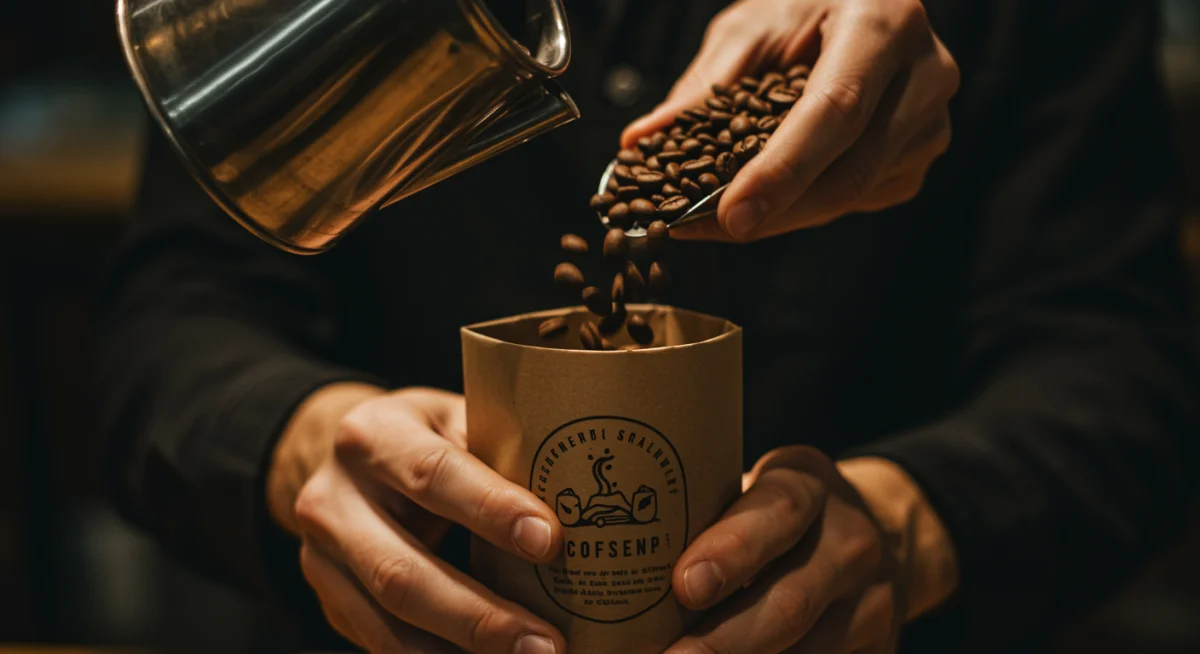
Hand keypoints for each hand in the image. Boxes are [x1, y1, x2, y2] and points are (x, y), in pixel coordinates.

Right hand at [267, 384, 566, 653]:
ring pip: (387, 623)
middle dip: (479, 616)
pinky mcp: (330, 601)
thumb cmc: (425, 436)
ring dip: (462, 652)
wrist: (345, 458)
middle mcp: (333, 499)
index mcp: (372, 436)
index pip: (433, 475)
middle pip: (401, 571)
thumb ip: (499, 452)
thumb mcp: (455, 420)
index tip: (549, 541)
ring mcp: (321, 559)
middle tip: (547, 644)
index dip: (491, 509)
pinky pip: (382, 644)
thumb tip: (580, 503)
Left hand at [621, 0, 958, 241]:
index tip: (730, 215)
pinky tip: (772, 195)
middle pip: (849, 171)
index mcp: (884, 23)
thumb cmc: (806, 3)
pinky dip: (808, 206)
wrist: (863, 0)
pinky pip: (861, 199)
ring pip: (853, 195)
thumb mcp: (751, 27)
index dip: (781, 172)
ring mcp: (932, 120)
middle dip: (773, 212)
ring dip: (783, 215)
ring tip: (716, 214)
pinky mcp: (920, 155)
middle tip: (702, 229)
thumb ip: (702, 86)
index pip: (833, 112)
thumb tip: (641, 142)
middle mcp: (925, 74)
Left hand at [665, 448, 958, 653]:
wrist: (876, 535)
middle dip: (722, 641)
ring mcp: (872, 602)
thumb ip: (703, 518)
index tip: (684, 585)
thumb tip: (616, 562)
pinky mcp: (881, 648)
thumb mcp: (752, 494)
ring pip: (807, 651)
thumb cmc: (773, 518)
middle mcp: (850, 541)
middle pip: (789, 601)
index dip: (732, 550)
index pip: (777, 512)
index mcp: (810, 486)